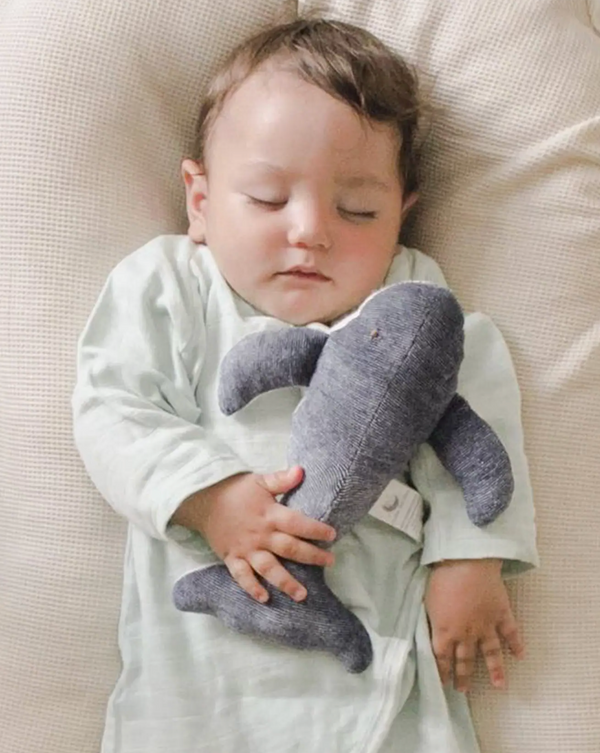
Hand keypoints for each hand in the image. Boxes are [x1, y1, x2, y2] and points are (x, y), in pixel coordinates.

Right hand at [171, 466, 335, 603]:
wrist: (203, 500)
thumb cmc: (234, 490)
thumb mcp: (259, 481)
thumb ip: (281, 479)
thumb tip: (302, 470)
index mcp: (270, 514)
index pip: (297, 523)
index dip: (316, 529)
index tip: (332, 535)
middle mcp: (260, 535)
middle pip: (289, 548)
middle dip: (312, 557)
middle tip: (330, 562)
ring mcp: (246, 549)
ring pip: (269, 568)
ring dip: (286, 582)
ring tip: (302, 595)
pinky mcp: (232, 558)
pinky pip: (242, 577)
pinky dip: (252, 588)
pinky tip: (265, 599)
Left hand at [424, 558, 524, 692]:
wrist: (466, 563)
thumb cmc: (442, 578)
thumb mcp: (428, 602)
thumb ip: (433, 620)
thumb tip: (433, 630)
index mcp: (445, 632)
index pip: (442, 658)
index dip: (443, 672)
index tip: (444, 683)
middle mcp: (466, 634)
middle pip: (465, 660)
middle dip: (463, 677)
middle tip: (463, 690)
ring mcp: (486, 626)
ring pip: (491, 654)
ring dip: (495, 670)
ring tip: (499, 685)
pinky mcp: (501, 614)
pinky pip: (511, 633)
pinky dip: (516, 645)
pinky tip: (520, 655)